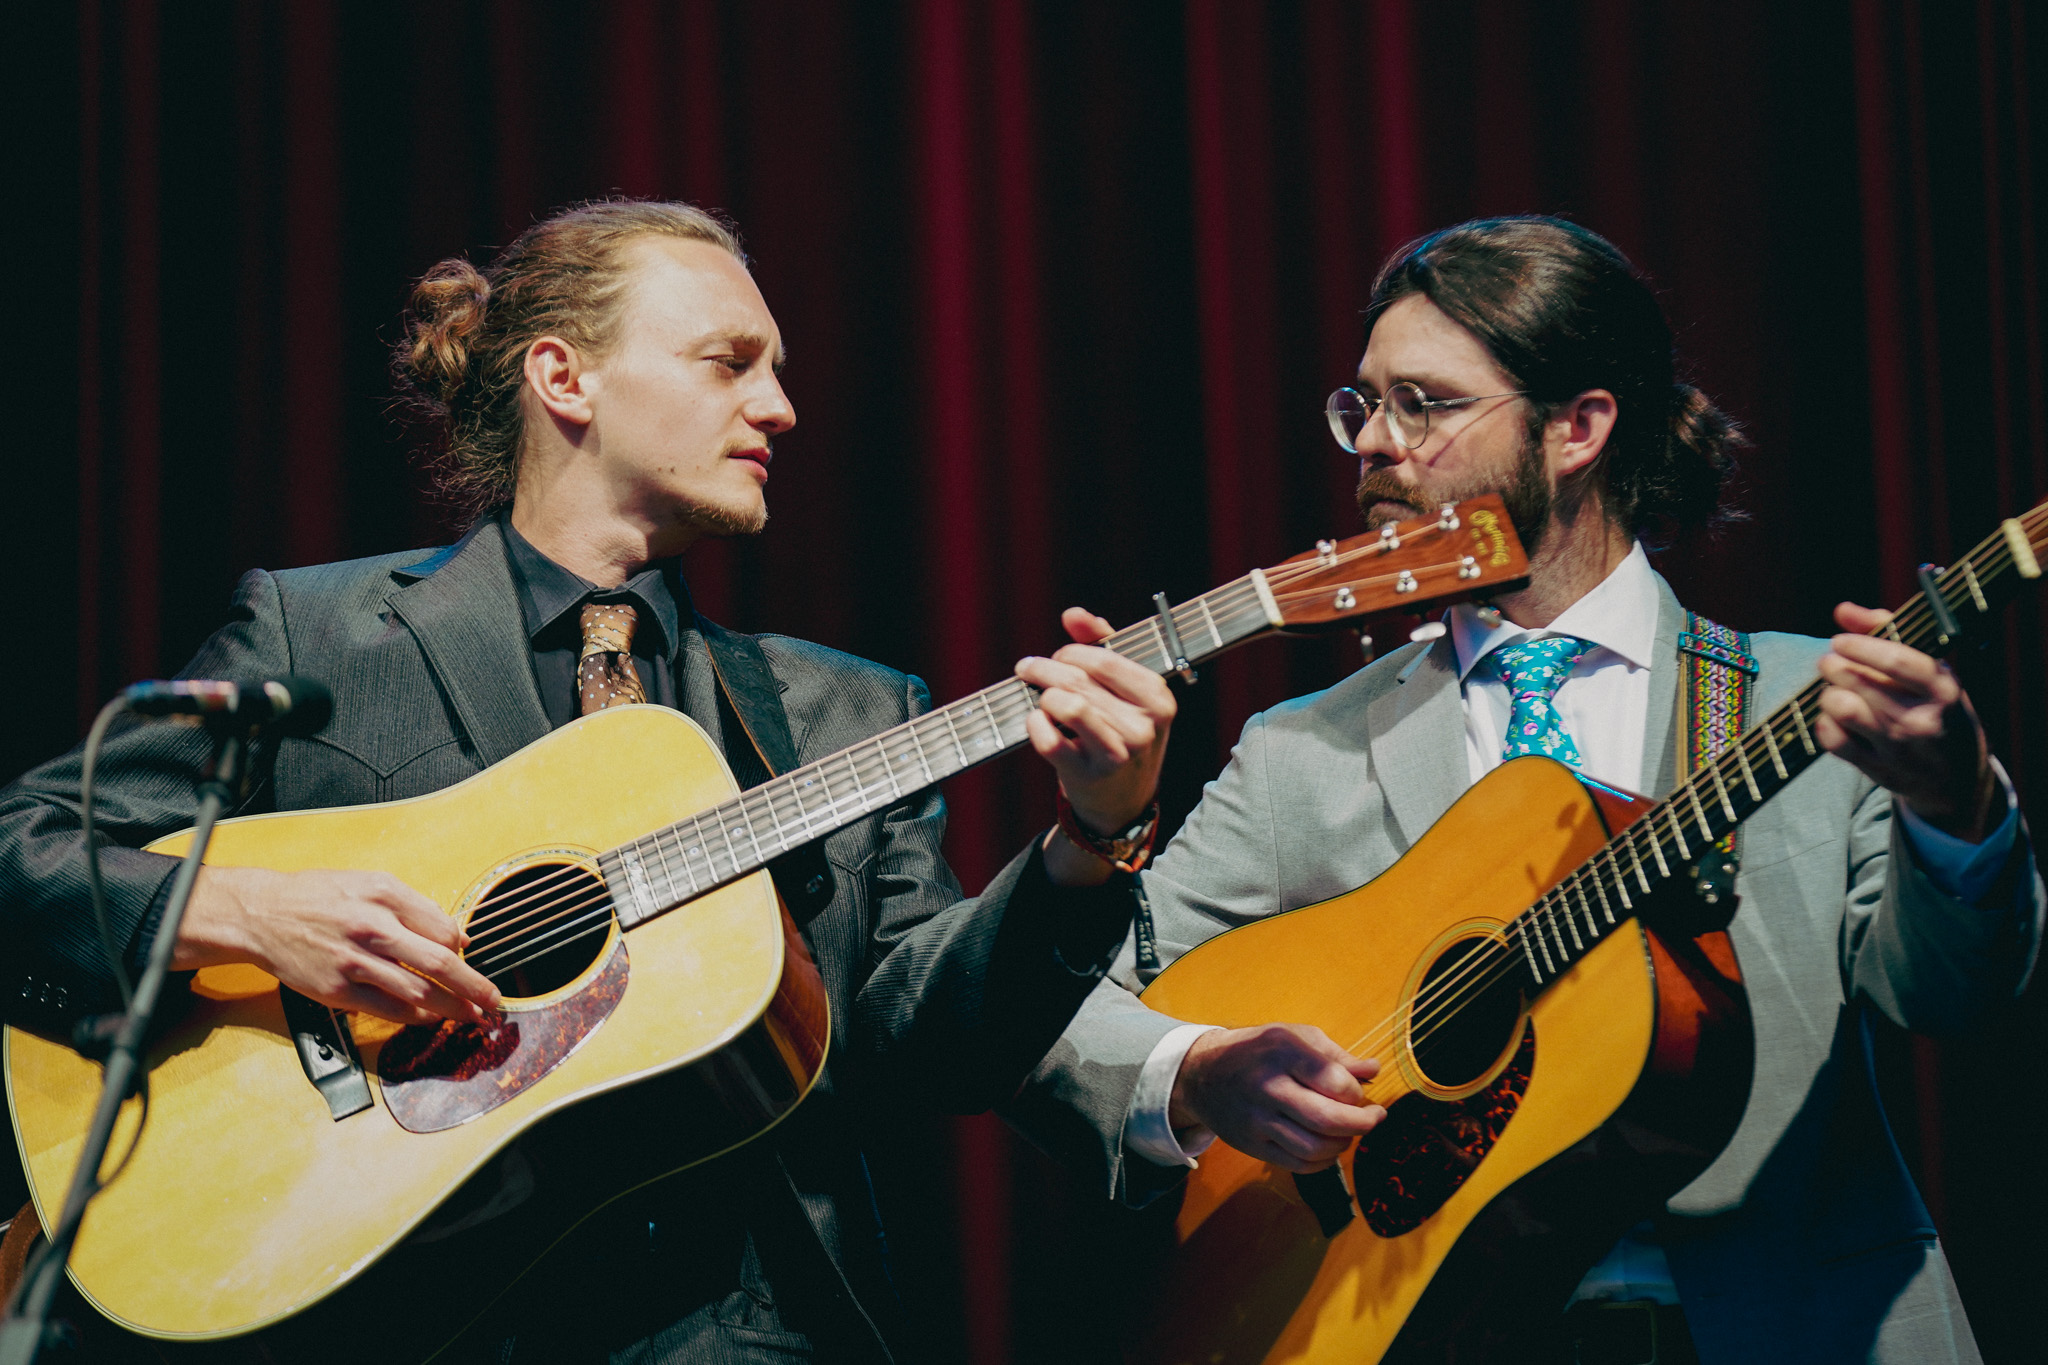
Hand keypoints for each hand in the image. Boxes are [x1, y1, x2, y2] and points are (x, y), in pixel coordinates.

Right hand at [173, 865, 502, 1025]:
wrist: (261, 914)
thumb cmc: (317, 897)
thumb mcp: (369, 882)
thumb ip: (414, 906)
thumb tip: (456, 935)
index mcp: (385, 896)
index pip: (444, 928)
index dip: (464, 949)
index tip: (471, 960)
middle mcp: (372, 928)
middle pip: (439, 963)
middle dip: (474, 987)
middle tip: (494, 1001)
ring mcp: (354, 962)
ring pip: (417, 992)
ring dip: (452, 1008)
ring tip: (472, 1016)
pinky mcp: (336, 990)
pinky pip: (386, 1009)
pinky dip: (414, 1017)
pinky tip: (430, 1019)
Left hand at [1017, 607, 1176, 886]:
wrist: (1121, 800)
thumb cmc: (1121, 732)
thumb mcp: (1124, 689)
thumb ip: (1102, 644)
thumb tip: (1074, 614)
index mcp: (1158, 699)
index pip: (1103, 660)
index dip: (1070, 653)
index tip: (1057, 657)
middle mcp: (1143, 727)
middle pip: (1077, 680)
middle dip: (1044, 669)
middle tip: (1028, 669)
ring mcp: (1117, 753)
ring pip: (1065, 705)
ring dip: (1042, 696)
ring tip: (1040, 699)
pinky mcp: (1087, 774)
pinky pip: (1048, 739)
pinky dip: (1034, 725)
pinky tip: (1037, 722)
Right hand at [1170, 1023, 1385, 1172]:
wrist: (1201, 1074)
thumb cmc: (1257, 1051)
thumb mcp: (1294, 1036)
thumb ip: (1336, 1056)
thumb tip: (1373, 1071)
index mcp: (1281, 1051)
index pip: (1334, 1081)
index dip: (1356, 1092)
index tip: (1359, 1091)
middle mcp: (1267, 1086)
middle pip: (1327, 1119)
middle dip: (1362, 1124)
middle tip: (1375, 1118)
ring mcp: (1257, 1119)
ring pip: (1314, 1148)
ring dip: (1343, 1144)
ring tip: (1349, 1132)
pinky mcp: (1251, 1145)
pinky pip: (1297, 1164)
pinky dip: (1323, 1161)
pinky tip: (1329, 1147)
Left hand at [1816, 601, 1995, 840]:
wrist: (1958, 779)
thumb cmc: (1938, 710)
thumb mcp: (1931, 671)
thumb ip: (1888, 633)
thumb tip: (1843, 610)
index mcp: (1943, 689)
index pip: (1897, 660)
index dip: (1860, 645)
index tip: (1840, 640)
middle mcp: (1922, 719)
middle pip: (1859, 682)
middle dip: (1833, 665)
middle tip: (1830, 662)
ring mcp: (1898, 747)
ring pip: (1842, 709)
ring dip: (1828, 693)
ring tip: (1834, 689)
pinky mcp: (1878, 769)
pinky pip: (1832, 740)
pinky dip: (1824, 723)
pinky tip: (1833, 717)